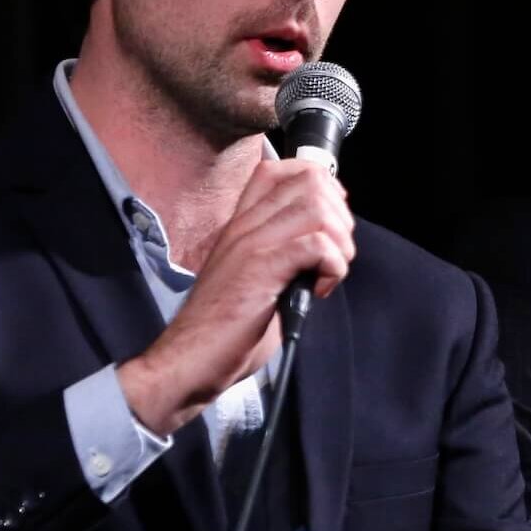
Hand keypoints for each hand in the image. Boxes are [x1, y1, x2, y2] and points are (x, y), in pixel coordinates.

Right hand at [118, 158, 353, 435]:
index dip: (321, 187)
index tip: (328, 225)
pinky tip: (318, 289)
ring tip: (327, 273)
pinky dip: (333, 266)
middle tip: (333, 254)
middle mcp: (245, 224)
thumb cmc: (227, 328)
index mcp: (242, 222)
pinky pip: (316, 244)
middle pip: (312, 181)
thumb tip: (330, 240)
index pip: (283, 169)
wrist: (190, 361)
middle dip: (340, 216)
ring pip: (319, 209)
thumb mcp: (256, 276)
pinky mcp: (261, 269)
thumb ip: (284, 250)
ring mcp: (252, 244)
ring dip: (340, 243)